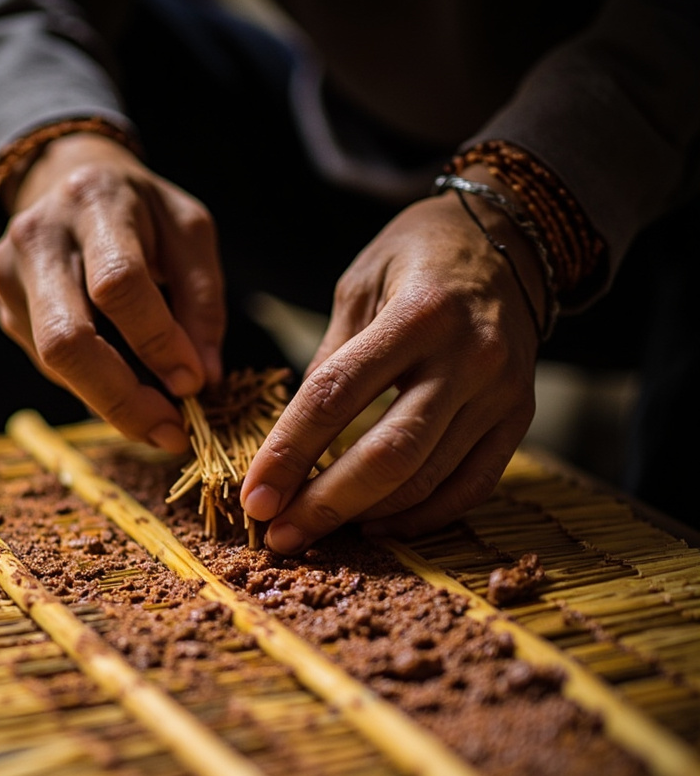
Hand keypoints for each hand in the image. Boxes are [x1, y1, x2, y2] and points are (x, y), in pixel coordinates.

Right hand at [0, 132, 224, 451]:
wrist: (67, 179)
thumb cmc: (142, 212)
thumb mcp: (190, 233)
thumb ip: (203, 301)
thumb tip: (201, 379)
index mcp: (94, 202)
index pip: (118, 285)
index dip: (157, 341)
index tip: (194, 384)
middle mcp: (38, 238)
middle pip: (67, 340)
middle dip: (123, 399)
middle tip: (170, 432)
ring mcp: (10, 278)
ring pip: (55, 364)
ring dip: (113, 403)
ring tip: (160, 418)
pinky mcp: (6, 311)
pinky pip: (52, 367)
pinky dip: (95, 388)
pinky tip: (127, 386)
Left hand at [240, 177, 542, 547]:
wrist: (511, 239)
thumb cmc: (417, 256)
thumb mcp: (358, 286)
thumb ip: (331, 361)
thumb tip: (294, 441)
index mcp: (418, 313)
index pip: (336, 396)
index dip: (288, 453)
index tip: (254, 497)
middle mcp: (468, 356)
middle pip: (389, 453)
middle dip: (326, 503)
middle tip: (280, 536)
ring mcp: (501, 392)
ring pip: (428, 478)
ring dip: (365, 515)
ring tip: (315, 530)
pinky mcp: (520, 417)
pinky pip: (471, 486)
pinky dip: (422, 516)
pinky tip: (377, 525)